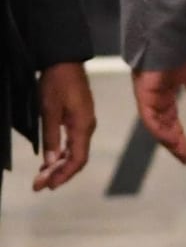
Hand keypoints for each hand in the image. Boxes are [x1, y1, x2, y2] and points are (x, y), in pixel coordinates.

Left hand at [35, 62, 94, 191]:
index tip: (48, 185)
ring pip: (74, 152)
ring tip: (41, 176)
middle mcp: (87, 127)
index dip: (64, 175)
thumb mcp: (49, 110)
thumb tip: (51, 161)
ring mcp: (84, 123)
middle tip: (38, 185)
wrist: (65, 61)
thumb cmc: (56, 83)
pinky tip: (49, 160)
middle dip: (58, 174)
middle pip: (77, 158)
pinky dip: (61, 154)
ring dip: (58, 166)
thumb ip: (51, 136)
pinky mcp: (79, 118)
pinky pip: (73, 143)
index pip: (78, 159)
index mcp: (83, 126)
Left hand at [133, 60, 185, 164]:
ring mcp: (149, 98)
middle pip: (163, 128)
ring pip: (157, 126)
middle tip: (185, 157)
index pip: (170, 122)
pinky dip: (161, 129)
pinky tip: (172, 138)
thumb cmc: (178, 51)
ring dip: (169, 140)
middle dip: (174, 144)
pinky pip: (151, 117)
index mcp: (165, 96)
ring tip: (182, 153)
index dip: (178, 137)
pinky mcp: (145, 95)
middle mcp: (155, 100)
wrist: (168, 36)